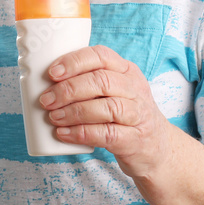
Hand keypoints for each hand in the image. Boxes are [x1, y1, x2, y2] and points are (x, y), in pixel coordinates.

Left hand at [39, 45, 173, 178]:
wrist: (158, 148)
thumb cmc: (125, 115)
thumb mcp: (115, 91)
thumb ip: (89, 82)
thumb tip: (45, 82)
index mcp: (127, 70)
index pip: (101, 56)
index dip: (74, 62)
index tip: (52, 73)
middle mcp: (135, 89)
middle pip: (101, 81)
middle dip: (69, 89)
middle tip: (46, 100)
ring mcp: (138, 114)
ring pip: (106, 107)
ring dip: (74, 112)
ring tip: (53, 117)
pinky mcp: (135, 140)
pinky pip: (107, 134)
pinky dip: (82, 133)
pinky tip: (64, 134)